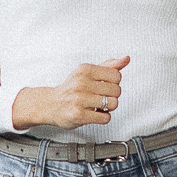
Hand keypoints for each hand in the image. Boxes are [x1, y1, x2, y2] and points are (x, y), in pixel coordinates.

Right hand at [11, 56, 129, 129]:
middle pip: (117, 90)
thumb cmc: (71, 88)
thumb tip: (126, 59)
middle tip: (100, 97)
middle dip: (112, 96)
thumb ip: (108, 66)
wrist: (50, 104)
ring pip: (113, 104)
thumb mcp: (87, 72)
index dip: (114, 83)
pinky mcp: (78, 115)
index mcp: (85, 69)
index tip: (104, 85)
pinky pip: (105, 118)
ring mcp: (79, 99)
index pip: (116, 75)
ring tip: (98, 105)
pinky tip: (94, 113)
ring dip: (108, 107)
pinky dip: (103, 117)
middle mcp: (81, 83)